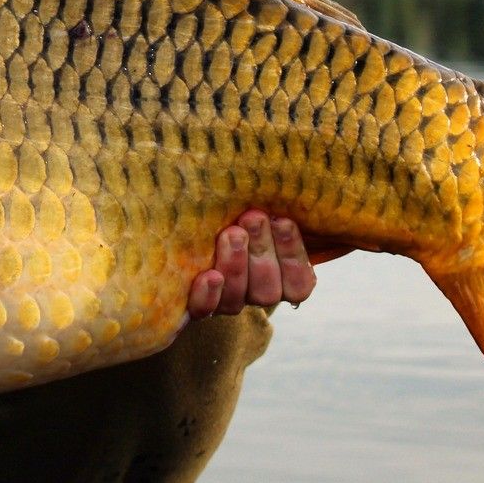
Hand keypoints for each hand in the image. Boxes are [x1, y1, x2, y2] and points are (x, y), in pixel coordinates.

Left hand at [187, 208, 315, 316]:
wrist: (185, 230)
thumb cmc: (232, 213)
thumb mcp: (254, 210)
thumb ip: (271, 208)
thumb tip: (288, 172)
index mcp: (281, 279)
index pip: (299, 282)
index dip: (293, 255)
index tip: (283, 220)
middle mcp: (254, 294)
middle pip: (267, 290)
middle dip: (262, 250)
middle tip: (254, 217)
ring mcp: (225, 302)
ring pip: (239, 298)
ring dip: (236, 265)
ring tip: (231, 233)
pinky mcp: (195, 305)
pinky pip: (203, 310)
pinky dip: (208, 295)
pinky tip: (210, 275)